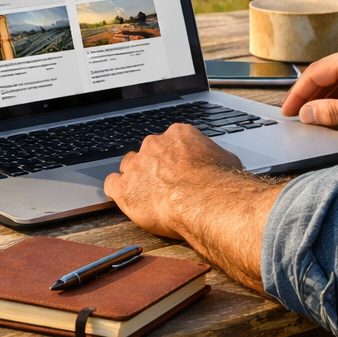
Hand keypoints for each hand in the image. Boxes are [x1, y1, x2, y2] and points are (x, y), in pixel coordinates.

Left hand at [105, 123, 243, 239]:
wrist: (205, 201)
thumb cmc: (219, 184)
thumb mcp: (225, 160)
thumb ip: (213, 157)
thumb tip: (219, 162)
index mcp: (178, 135)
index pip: (170, 141)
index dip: (173, 157)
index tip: (178, 168)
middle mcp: (154, 144)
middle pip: (148, 152)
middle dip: (154, 167)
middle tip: (166, 185)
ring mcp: (136, 165)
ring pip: (128, 166)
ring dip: (135, 178)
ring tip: (147, 194)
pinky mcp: (124, 188)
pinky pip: (112, 184)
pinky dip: (117, 191)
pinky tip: (125, 198)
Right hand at [281, 42, 337, 131]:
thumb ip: (333, 113)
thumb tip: (308, 114)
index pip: (314, 74)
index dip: (297, 94)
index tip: (288, 111)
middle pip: (323, 74)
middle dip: (307, 95)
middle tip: (295, 115)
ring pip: (335, 77)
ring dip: (322, 96)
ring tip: (311, 116)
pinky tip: (334, 109)